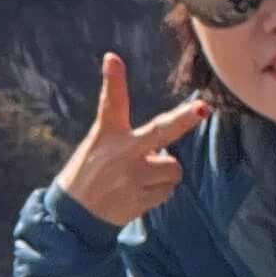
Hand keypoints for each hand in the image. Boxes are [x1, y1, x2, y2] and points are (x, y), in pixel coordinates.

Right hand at [51, 53, 214, 227]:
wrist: (73, 216)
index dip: (112, 79)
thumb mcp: (99, 146)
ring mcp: (132, 176)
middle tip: (202, 109)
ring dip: (164, 173)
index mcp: (107, 133)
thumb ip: (133, 139)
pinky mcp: (140, 198)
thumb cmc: (90, 174)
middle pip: (160, 131)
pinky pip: (168, 190)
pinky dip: (159, 191)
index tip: (112, 59)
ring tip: (141, 178)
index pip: (111, 102)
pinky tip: (138, 193)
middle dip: (184, 120)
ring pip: (173, 167)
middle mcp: (121, 152)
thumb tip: (168, 142)